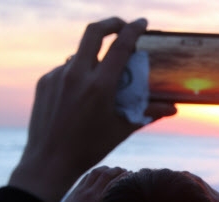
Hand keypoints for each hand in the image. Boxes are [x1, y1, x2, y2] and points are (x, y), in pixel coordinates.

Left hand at [9, 17, 175, 201]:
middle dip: (111, 23)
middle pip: (93, 32)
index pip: (120, 46)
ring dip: (94, 57)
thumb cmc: (90, 148)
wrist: (49, 161)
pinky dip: (78, 74)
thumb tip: (173, 108)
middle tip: (122, 26)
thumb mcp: (122, 129)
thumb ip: (149, 114)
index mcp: (99, 86)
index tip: (143, 23)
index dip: (134, 29)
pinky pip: (65, 69)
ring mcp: (57, 77)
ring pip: (79, 54)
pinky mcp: (44, 82)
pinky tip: (82, 95)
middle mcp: (76, 75)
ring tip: (102, 78)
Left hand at [56, 166, 127, 201]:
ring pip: (97, 172)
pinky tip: (101, 172)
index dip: (124, 176)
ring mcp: (83, 189)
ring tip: (113, 169)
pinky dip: (96, 172)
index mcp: (99, 201)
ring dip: (107, 168)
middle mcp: (92, 193)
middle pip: (107, 174)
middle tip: (124, 170)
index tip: (131, 174)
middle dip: (118, 170)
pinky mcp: (77, 188)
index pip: (114, 183)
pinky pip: (87, 175)